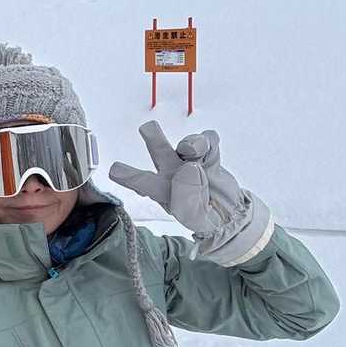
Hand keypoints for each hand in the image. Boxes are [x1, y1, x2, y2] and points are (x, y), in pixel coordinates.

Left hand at [108, 121, 273, 265]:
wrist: (230, 213)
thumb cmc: (205, 217)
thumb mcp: (195, 218)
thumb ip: (188, 197)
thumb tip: (189, 167)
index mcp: (162, 190)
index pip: (142, 182)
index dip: (129, 176)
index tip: (115, 170)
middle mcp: (172, 171)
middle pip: (159, 151)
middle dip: (154, 138)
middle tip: (147, 128)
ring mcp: (191, 160)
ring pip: (187, 143)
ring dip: (192, 143)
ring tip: (196, 152)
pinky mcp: (209, 154)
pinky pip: (209, 140)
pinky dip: (210, 141)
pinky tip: (210, 148)